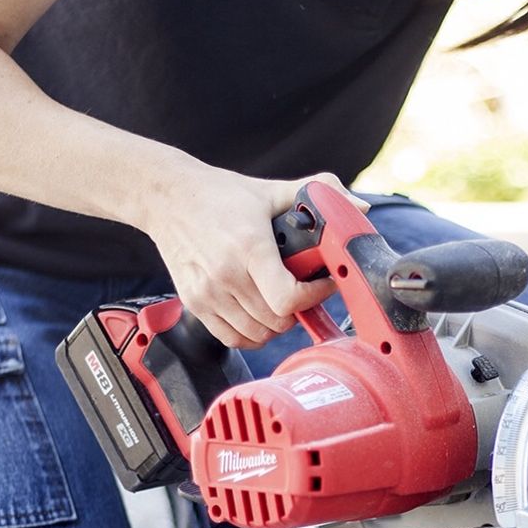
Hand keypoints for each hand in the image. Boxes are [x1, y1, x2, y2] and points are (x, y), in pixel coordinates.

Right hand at [142, 164, 367, 348]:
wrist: (168, 199)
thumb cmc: (220, 195)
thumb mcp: (271, 190)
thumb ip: (318, 191)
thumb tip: (359, 206)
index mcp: (249, 248)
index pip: (287, 299)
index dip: (314, 296)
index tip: (323, 282)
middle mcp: (227, 276)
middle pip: (277, 321)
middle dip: (300, 308)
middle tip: (305, 288)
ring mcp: (208, 294)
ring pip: (258, 334)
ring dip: (278, 323)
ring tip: (283, 299)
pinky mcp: (195, 304)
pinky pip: (233, 338)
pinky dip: (253, 334)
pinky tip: (261, 313)